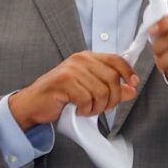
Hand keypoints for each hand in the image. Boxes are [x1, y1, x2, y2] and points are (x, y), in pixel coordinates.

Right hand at [8, 53, 139, 129]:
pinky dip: (86, 110)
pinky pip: (87, 99)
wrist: (34, 104)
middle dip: (113, 99)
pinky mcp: (64, 82)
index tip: (133, 84)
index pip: (116, 60)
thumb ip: (111, 89)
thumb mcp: (89, 90)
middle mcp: (80, 60)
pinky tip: (78, 110)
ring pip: (101, 91)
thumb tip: (131, 90)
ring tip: (88, 109)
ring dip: (98, 107)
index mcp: (87, 58)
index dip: (128, 72)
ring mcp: (72, 70)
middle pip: (112, 78)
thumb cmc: (60, 96)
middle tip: (104, 108)